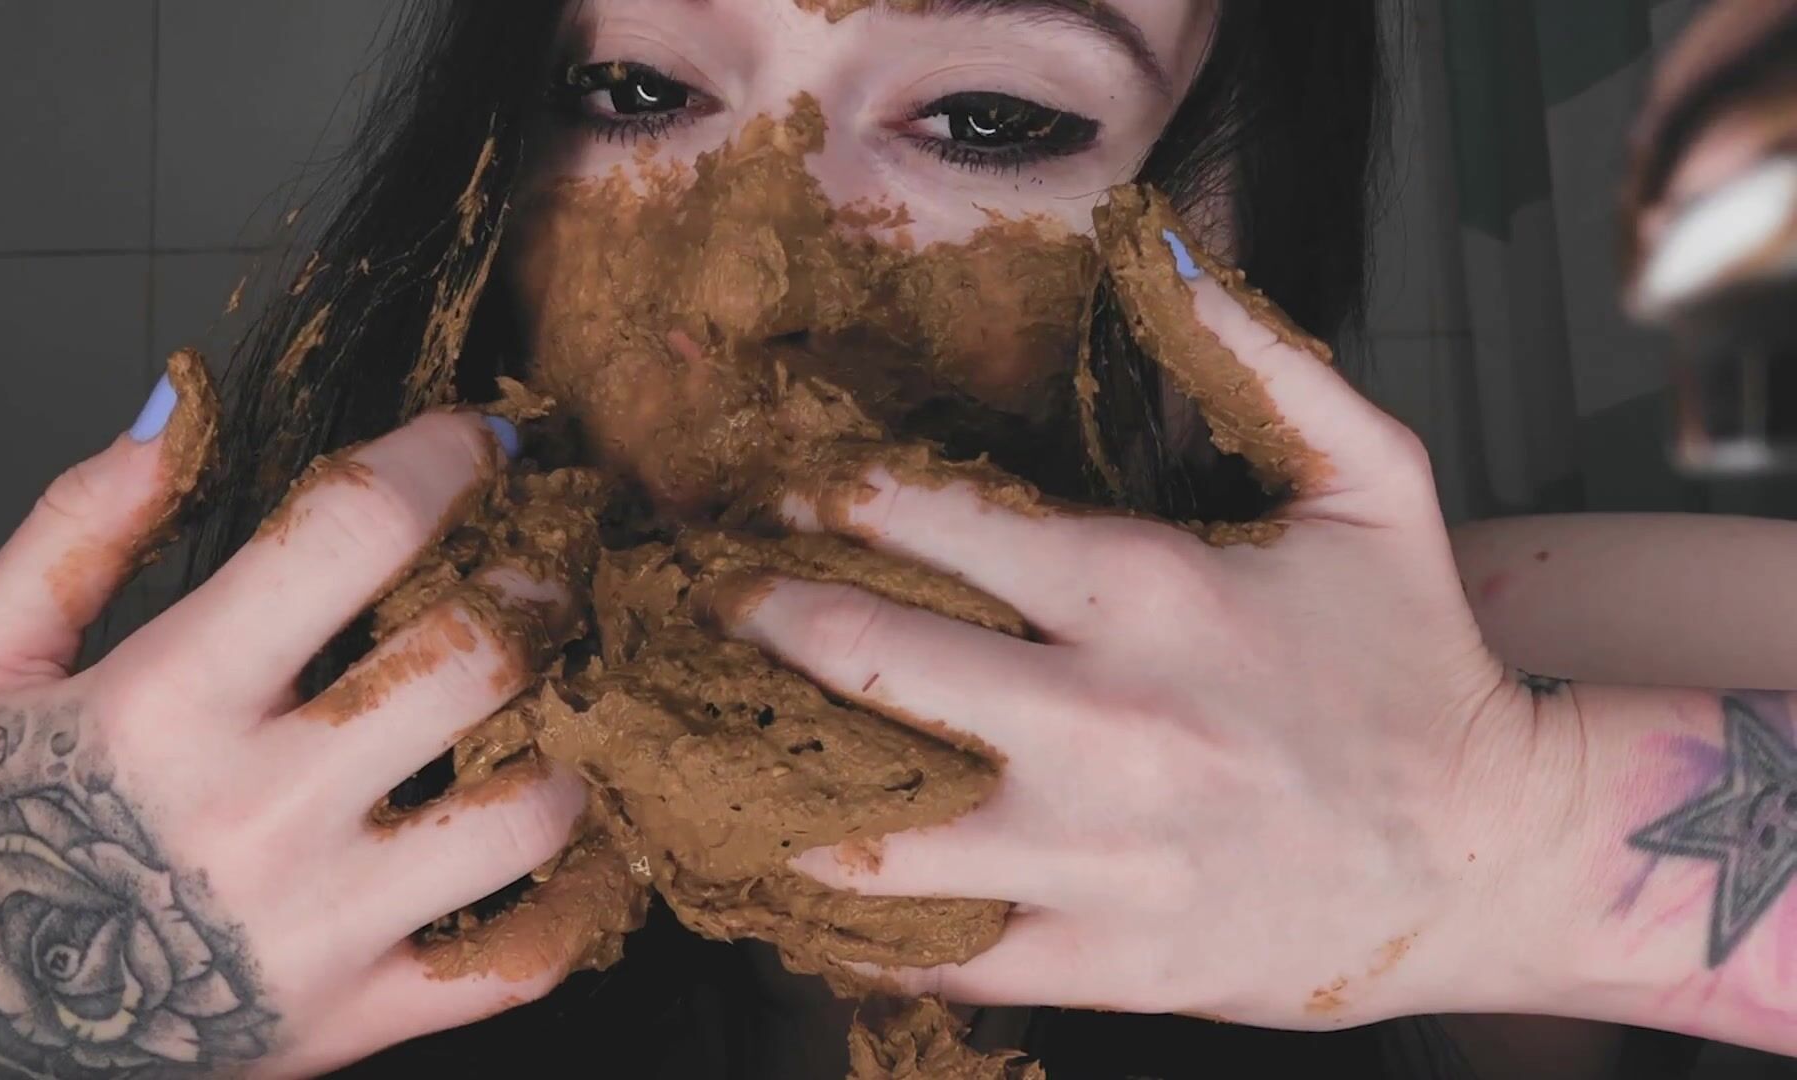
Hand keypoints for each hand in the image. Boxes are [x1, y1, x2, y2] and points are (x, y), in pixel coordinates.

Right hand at [0, 360, 584, 1077]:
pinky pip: (527, 956)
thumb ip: (75, 529)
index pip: (354, 532)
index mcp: (171, 699)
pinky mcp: (363, 1014)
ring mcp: (326, 922)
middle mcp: (262, 807)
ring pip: (530, 807)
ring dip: (574, 739)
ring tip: (568, 700)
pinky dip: (578, 896)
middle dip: (537, 585)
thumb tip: (179, 415)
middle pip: (473, 657)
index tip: (487, 442)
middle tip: (548, 564)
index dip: (445, 459)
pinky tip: (572, 836)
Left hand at [729, 255, 1551, 1027]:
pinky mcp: (1098, 958)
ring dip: (763, 776)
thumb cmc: (1419, 666)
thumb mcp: (1373, 482)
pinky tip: (795, 884)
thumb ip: (1263, 359)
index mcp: (1145, 591)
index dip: (822, 498)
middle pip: (858, 656)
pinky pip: (931, 946)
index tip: (773, 497)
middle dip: (752, 617)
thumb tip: (1157, 253)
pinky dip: (847, 920)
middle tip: (699, 602)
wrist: (1492, 860)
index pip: (925, 520)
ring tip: (708, 743)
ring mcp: (1092, 851)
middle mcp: (1100, 720)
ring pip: (864, 822)